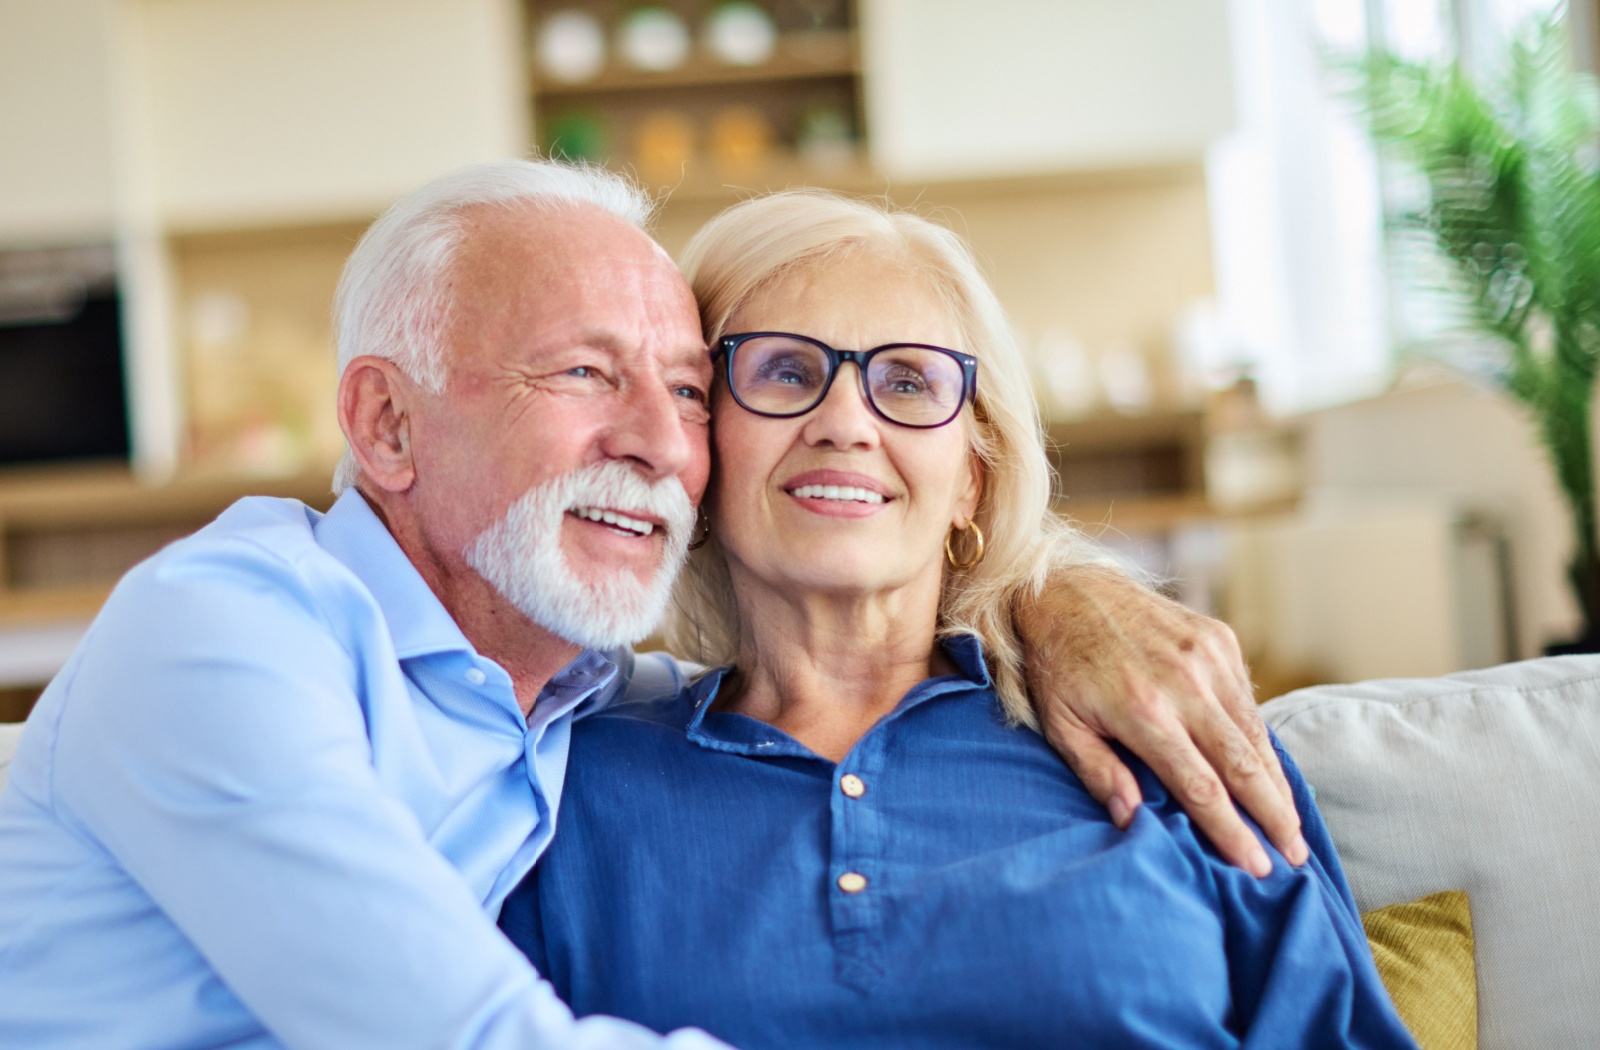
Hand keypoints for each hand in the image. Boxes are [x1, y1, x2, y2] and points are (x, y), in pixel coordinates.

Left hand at [1015, 565, 1308, 875]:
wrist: (1065, 589)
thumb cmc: (1057, 665)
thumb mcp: (1061, 724)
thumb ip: (1098, 772)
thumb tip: (1134, 820)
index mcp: (1143, 711)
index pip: (1202, 787)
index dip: (1232, 831)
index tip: (1256, 867)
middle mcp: (1184, 682)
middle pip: (1243, 764)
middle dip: (1273, 816)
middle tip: (1295, 857)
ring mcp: (1206, 656)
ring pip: (1255, 732)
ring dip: (1277, 781)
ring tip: (1292, 823)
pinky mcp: (1218, 637)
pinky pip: (1247, 699)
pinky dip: (1259, 738)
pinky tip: (1266, 770)